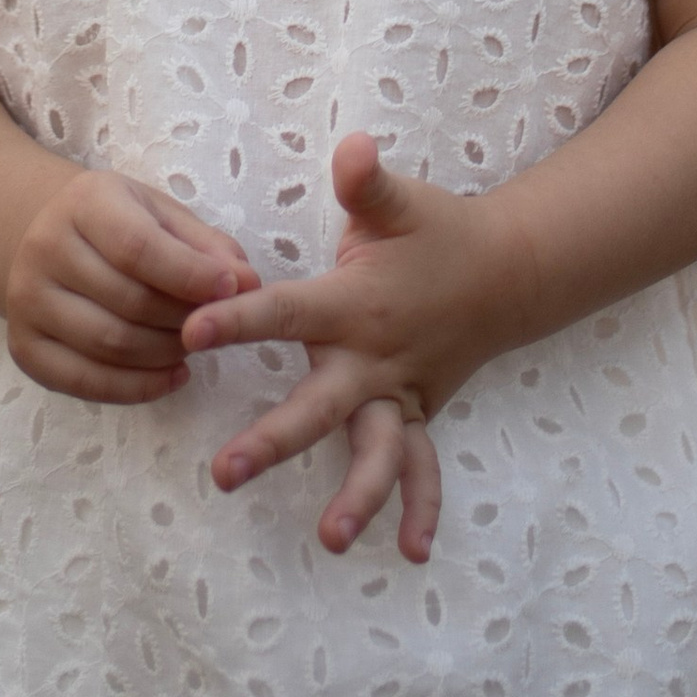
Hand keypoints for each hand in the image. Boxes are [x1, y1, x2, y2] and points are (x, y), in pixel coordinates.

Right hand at [6, 169, 256, 403]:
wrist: (46, 237)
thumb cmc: (119, 223)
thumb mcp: (162, 214)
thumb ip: (208, 246)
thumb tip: (249, 283)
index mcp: (84, 202)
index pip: (138, 248)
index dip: (190, 275)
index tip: (234, 289)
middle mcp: (45, 249)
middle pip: (128, 302)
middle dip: (185, 319)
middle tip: (219, 325)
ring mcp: (26, 303)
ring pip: (109, 345)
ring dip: (166, 354)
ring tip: (195, 345)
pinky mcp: (24, 349)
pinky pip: (86, 383)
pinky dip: (137, 388)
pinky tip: (173, 375)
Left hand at [181, 132, 519, 562]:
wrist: (505, 272)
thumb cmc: (436, 231)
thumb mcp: (400, 201)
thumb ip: (367, 182)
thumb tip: (350, 144)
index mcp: (354, 303)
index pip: (285, 312)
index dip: (238, 319)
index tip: (191, 332)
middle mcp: (374, 358)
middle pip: (319, 405)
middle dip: (273, 440)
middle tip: (224, 472)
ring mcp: (399, 393)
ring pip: (377, 452)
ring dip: (357, 495)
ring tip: (331, 539)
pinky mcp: (419, 414)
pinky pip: (422, 467)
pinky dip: (423, 507)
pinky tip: (413, 552)